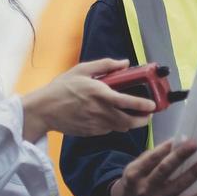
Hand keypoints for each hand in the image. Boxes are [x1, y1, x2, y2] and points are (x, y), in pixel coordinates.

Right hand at [20, 58, 154, 140]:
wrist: (43, 110)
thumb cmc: (61, 88)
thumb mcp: (82, 70)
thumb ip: (105, 65)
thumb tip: (125, 63)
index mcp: (100, 94)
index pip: (128, 102)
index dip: (144, 105)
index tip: (153, 105)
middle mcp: (100, 111)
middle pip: (129, 121)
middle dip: (143, 120)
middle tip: (149, 114)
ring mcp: (96, 124)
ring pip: (121, 128)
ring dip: (131, 123)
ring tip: (136, 116)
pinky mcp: (91, 132)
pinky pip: (109, 130)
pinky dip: (115, 125)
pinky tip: (114, 117)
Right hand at [110, 138, 196, 195]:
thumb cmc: (134, 183)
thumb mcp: (135, 168)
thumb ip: (153, 156)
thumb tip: (178, 142)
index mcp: (135, 175)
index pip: (151, 159)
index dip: (165, 148)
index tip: (180, 138)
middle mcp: (145, 189)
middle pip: (165, 170)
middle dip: (180, 156)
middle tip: (195, 144)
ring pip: (179, 187)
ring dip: (195, 172)